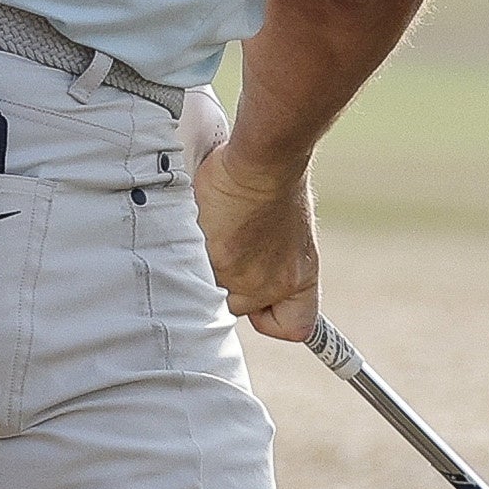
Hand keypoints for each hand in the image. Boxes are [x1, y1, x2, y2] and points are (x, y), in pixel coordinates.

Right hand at [192, 100, 320, 346]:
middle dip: (226, 283)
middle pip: (237, 307)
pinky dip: (188, 249)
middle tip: (225, 247)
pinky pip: (192, 270)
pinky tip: (195, 223)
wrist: (264, 161)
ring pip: (210, 289)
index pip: (297, 327)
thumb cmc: (275, 182)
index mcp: (300, 276)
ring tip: (210, 229)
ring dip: (203, 264)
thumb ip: (269, 256)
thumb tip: (248, 261)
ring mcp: (244, 279)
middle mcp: (275, 285)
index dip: (274, 319)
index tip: (261, 306)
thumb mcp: (286, 229)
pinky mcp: (216, 264)